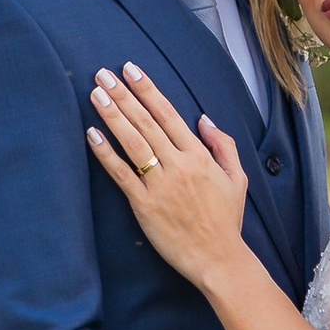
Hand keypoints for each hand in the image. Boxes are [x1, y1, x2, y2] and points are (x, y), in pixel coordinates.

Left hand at [86, 64, 250, 285]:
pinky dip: (106, 153)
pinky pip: (121, 174)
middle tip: (103, 74)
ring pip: (132, 142)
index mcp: (199, 156)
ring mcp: (160, 185)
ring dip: (112, 115)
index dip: (147, 90)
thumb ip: (223, 145)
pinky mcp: (145, 205)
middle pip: (146, 122)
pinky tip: (92, 134)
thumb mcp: (237, 178)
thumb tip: (203, 118)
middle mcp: (179, 165)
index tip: (130, 70)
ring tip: (95, 94)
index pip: (168, 114)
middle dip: (123, 95)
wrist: (218, 259)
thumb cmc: (227, 220)